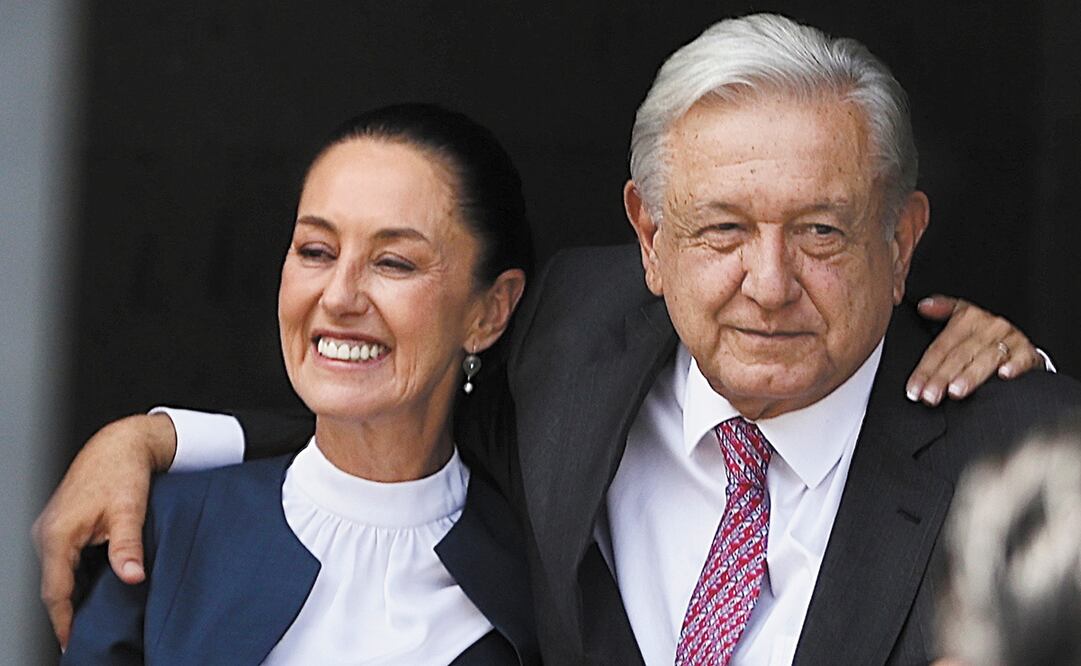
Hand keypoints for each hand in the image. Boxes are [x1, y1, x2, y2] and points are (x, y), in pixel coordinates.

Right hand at [31, 413, 176, 647]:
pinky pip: (60, 562)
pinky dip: (73, 579)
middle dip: (66, 614)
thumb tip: (132, 577)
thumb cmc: (123, 472)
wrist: (120, 445)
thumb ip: (128, 546)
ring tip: (89, 621)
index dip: (63, 622)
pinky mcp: (58, 526)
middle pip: (52, 586)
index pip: (55, 591)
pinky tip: (91, 590)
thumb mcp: (130, 510)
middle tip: (85, 638)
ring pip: (56, 574)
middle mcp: (45, 533)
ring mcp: (48, 529)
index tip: (72, 644)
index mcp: (56, 534)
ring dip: (70, 596)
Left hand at [907, 295, 1043, 405]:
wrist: (1024, 336)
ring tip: (955, 391)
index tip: (915, 389)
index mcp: (969, 318)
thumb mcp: (965, 314)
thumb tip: (923, 306)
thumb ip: (943, 310)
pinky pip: (1022, 358)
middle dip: (942, 377)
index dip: (926, 369)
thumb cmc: (987, 331)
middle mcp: (989, 326)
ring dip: (970, 375)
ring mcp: (1010, 338)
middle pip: (960, 355)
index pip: (941, 347)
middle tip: (930, 396)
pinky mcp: (1028, 351)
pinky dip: (1014, 365)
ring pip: (986, 358)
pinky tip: (1003, 375)